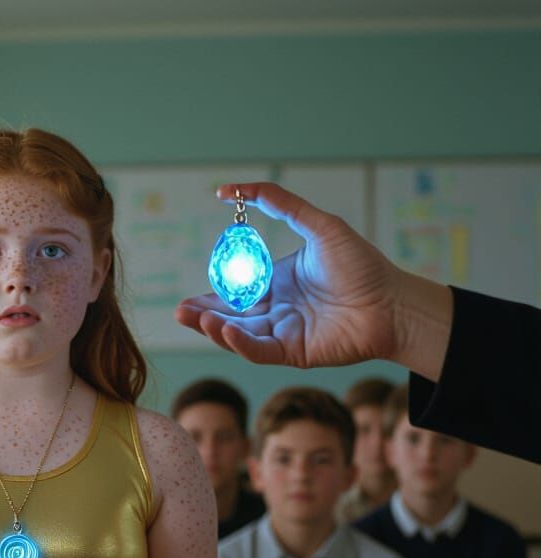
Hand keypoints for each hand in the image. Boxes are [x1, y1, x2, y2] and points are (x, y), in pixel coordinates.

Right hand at [176, 182, 450, 377]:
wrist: (392, 301)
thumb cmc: (362, 264)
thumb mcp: (318, 225)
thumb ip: (281, 205)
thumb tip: (234, 189)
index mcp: (276, 284)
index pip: (234, 291)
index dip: (210, 294)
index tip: (191, 291)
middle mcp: (275, 311)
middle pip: (228, 316)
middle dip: (201, 316)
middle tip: (180, 311)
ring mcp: (282, 334)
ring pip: (238, 335)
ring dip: (214, 329)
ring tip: (193, 317)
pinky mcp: (292, 353)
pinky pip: (258, 349)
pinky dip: (239, 342)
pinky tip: (225, 330)